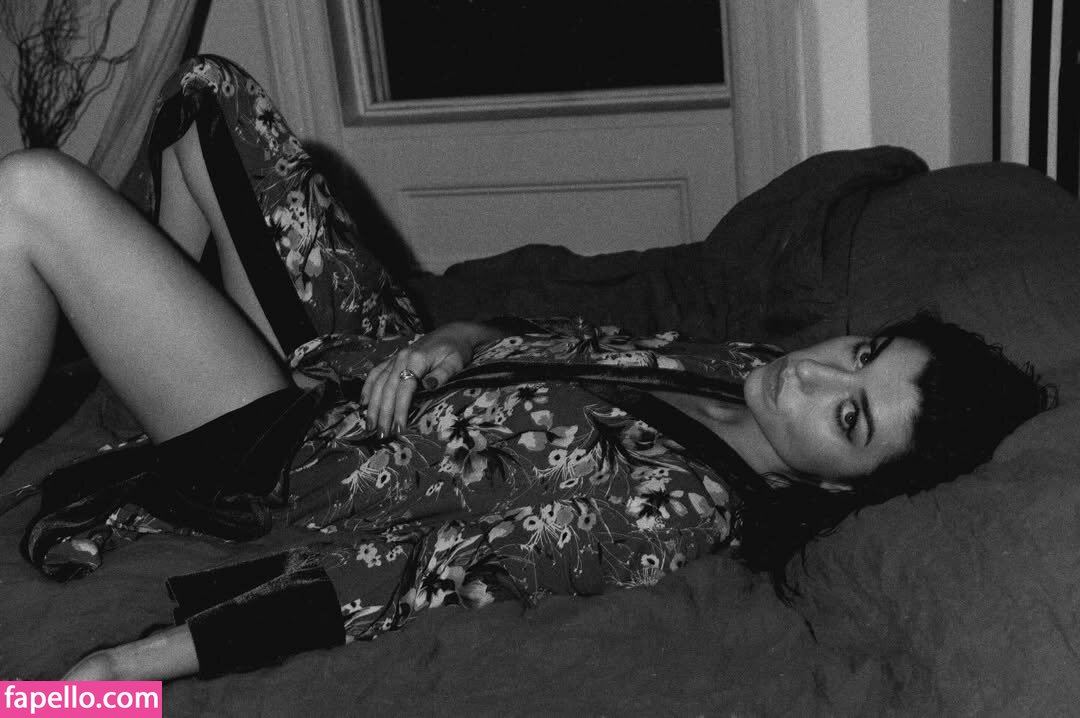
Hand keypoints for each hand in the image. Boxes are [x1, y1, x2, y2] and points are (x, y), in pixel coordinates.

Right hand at [362, 322, 502, 435]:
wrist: (452, 333)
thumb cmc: (456, 349)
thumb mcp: (455, 361)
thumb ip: (442, 374)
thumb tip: (429, 385)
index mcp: (417, 359)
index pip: (405, 388)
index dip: (401, 409)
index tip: (399, 428)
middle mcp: (402, 357)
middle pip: (388, 389)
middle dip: (383, 413)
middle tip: (381, 435)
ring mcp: (395, 358)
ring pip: (378, 383)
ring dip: (372, 406)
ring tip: (369, 425)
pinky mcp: (393, 359)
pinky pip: (375, 373)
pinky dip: (367, 388)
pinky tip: (363, 403)